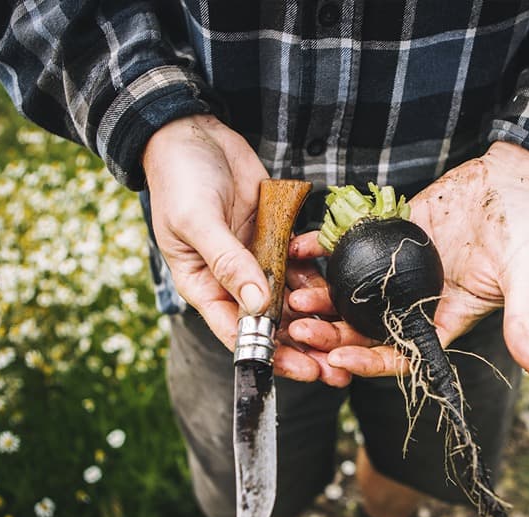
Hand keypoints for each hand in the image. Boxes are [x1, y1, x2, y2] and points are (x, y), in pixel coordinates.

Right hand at [142, 114, 349, 384]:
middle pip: (272, 324)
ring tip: (350, 339)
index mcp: (204, 286)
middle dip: (304, 347)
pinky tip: (342, 292)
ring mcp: (257, 258)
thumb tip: (259, 306)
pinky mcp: (275, 236)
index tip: (304, 371)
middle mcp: (233, 280)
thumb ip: (229, 262)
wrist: (192, 133)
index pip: (239, 332)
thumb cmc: (179, 178)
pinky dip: (318, 276)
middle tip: (339, 368)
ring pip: (291, 298)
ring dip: (318, 318)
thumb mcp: (197, 221)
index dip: (272, 355)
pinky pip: (301, 262)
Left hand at [287, 141, 528, 380]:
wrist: (510, 179)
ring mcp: (395, 272)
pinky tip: (300, 251)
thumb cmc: (524, 228)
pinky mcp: (384, 240)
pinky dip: (324, 254)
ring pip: (350, 296)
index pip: (403, 353)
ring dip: (322, 300)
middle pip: (365, 329)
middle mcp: (414, 301)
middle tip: (299, 331)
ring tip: (294, 298)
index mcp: (445, 319)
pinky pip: (348, 253)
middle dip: (332, 336)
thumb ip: (527, 321)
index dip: (371, 361)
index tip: (340, 360)